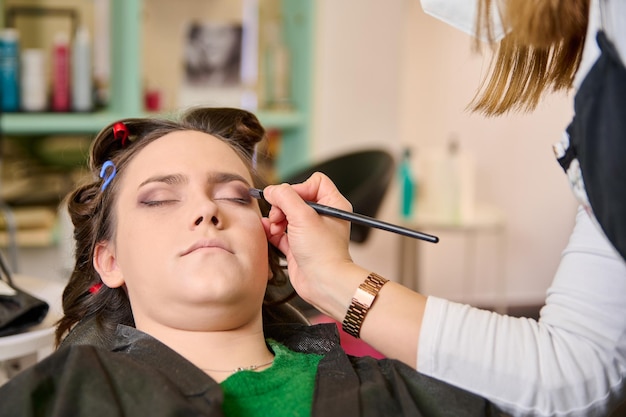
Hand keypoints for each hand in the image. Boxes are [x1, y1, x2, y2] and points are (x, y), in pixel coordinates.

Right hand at [261, 173, 364, 308]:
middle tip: (279, 216)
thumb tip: (271, 190)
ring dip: (276, 218)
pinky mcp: (298, 245)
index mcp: (333, 205)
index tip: (290, 200)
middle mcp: (323, 217)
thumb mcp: (303, 216)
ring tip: (275, 228)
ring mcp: (310, 231)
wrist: (322, 283)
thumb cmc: (323, 252)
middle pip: (296, 198)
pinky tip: (267, 231)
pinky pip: (280, 231)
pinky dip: (272, 230)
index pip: (315, 182)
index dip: (299, 188)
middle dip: (283, 205)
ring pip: (286, 214)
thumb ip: (285, 197)